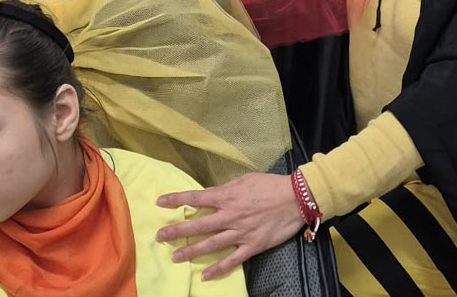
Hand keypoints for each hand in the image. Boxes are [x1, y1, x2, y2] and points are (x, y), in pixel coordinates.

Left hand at [156, 172, 303, 279]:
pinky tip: (205, 275)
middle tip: (160, 236)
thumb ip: (225, 189)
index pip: (196, 197)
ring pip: (211, 244)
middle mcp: (230, 216)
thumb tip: (209, 195)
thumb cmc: (269, 185)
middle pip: (198, 224)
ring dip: (191, 251)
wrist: (296, 198)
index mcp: (227, 196)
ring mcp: (240, 233)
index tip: (160, 202)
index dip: (176, 199)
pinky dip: (218, 268)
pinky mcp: (252, 246)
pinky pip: (232, 260)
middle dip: (177, 230)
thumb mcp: (244, 181)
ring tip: (175, 257)